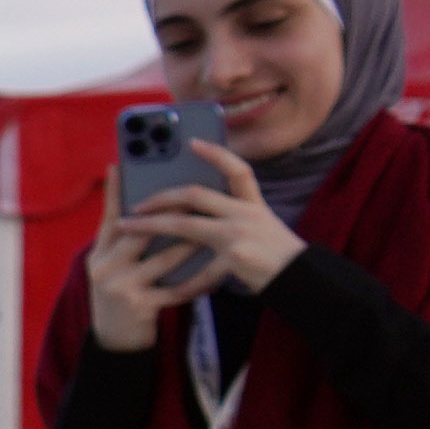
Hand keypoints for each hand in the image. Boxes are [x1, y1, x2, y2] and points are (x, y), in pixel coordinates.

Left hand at [144, 138, 304, 294]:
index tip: (193, 142)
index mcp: (253, 205)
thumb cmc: (276, 257)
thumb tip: (195, 210)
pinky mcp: (236, 259)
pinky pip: (201, 271)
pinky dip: (184, 281)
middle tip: (136, 202)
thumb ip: (233, 217)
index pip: (238, 170)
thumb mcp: (260, 228)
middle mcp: (247, 214)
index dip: (217, 154)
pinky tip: (166, 286)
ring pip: (185, 225)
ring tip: (126, 227)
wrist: (303, 281)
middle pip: (196, 195)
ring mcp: (241, 235)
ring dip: (151, 226)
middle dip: (161, 197)